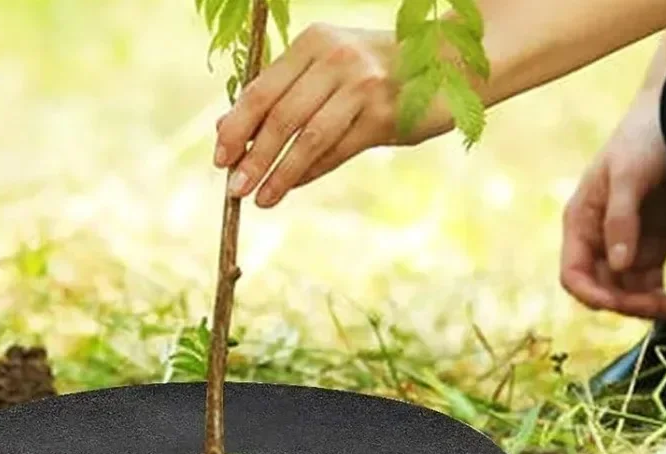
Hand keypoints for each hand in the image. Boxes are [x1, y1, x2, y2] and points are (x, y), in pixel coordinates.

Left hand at [213, 24, 438, 208]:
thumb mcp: (325, 72)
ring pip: (308, 137)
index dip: (237, 127)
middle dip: (253, 157)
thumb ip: (280, 96)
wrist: (446, 65)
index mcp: (314, 43)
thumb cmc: (375, 73)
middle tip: (233, 189)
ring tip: (259, 199)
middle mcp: (336, 58)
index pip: (262, 89)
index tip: (219, 158)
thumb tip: (223, 129)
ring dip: (280, 172)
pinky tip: (291, 187)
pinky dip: (311, 172)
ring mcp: (363, 86)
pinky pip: (338, 150)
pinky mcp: (385, 115)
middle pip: (281, 116)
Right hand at [560, 87, 665, 320]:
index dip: (590, 294)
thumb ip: (620, 220)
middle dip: (624, 303)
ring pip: (625, 290)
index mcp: (580, 224)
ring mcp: (624, 245)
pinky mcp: (651, 246)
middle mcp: (597, 240)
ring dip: (643, 304)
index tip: (616, 303)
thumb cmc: (642, 137)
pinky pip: (647, 282)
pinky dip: (656, 295)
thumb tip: (616, 265)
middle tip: (657, 307)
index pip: (573, 274)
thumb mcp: (628, 175)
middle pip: (601, 288)